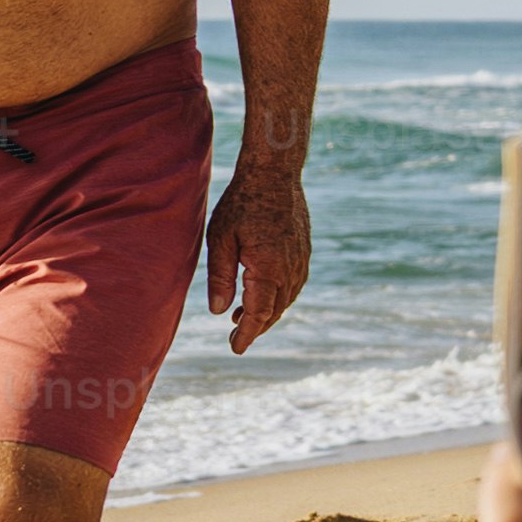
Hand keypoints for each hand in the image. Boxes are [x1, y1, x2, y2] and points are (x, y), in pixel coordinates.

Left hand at [203, 167, 308, 351]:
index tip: (235, 348)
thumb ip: (219, 276)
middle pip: (275, 311)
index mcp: (269, 269)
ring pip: (286, 299)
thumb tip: (218, 312)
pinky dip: (278, 297)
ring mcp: (301, 260)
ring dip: (267, 313)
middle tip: (234, 337)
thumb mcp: (221, 238)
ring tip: (240, 317)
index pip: (258, 313)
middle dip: (255, 327)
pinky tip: (262, 293)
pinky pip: (293, 284)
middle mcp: (290, 269)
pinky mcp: (304, 251)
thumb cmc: (242, 202)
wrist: (275, 172)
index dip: (247, 333)